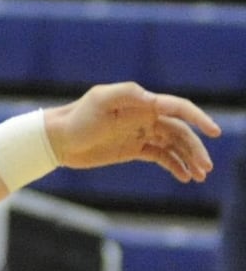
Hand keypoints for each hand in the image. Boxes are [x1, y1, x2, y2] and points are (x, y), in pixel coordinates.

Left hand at [44, 81, 218, 182]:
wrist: (57, 139)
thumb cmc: (77, 117)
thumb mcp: (99, 100)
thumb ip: (126, 94)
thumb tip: (153, 98)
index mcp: (141, 102)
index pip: (176, 108)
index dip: (198, 118)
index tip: (213, 132)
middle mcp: (145, 116)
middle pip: (180, 131)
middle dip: (195, 148)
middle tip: (206, 168)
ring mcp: (140, 133)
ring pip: (174, 145)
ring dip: (189, 159)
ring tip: (199, 176)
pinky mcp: (134, 149)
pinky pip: (161, 156)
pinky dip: (175, 165)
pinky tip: (184, 177)